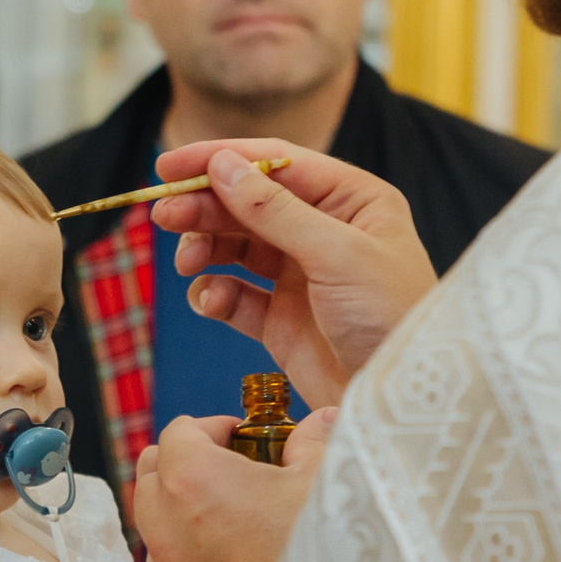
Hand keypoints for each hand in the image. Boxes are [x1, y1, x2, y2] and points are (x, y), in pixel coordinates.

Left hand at [133, 407, 336, 561]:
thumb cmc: (330, 550)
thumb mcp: (330, 479)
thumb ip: (315, 441)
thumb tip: (320, 421)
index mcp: (193, 479)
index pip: (179, 431)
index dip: (214, 427)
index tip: (246, 436)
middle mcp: (166, 524)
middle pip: (152, 471)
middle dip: (186, 460)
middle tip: (235, 465)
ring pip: (153, 519)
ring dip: (182, 503)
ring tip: (236, 508)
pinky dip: (191, 547)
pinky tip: (239, 553)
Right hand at [151, 141, 437, 405]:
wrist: (398, 402)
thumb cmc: (392, 319)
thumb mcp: (336, 254)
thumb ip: (273, 209)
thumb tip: (222, 165)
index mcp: (352, 201)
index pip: (276, 164)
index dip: (220, 159)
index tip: (168, 168)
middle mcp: (325, 232)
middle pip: (248, 203)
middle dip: (204, 207)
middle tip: (163, 216)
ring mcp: (301, 276)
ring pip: (235, 247)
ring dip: (205, 249)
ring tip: (188, 263)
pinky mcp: (281, 320)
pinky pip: (235, 295)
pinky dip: (215, 294)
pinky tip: (210, 301)